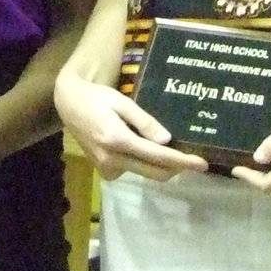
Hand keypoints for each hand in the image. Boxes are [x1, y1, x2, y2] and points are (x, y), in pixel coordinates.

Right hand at [54, 68, 207, 181]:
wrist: (69, 105)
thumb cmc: (97, 97)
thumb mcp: (122, 102)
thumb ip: (144, 122)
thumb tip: (167, 140)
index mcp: (117, 140)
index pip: (157, 156)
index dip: (182, 161)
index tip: (201, 164)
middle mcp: (112, 159)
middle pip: (154, 172)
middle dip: (177, 168)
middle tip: (194, 158)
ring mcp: (107, 169)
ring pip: (144, 173)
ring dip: (160, 164)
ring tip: (168, 147)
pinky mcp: (104, 172)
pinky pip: (132, 170)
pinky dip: (143, 162)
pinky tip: (141, 145)